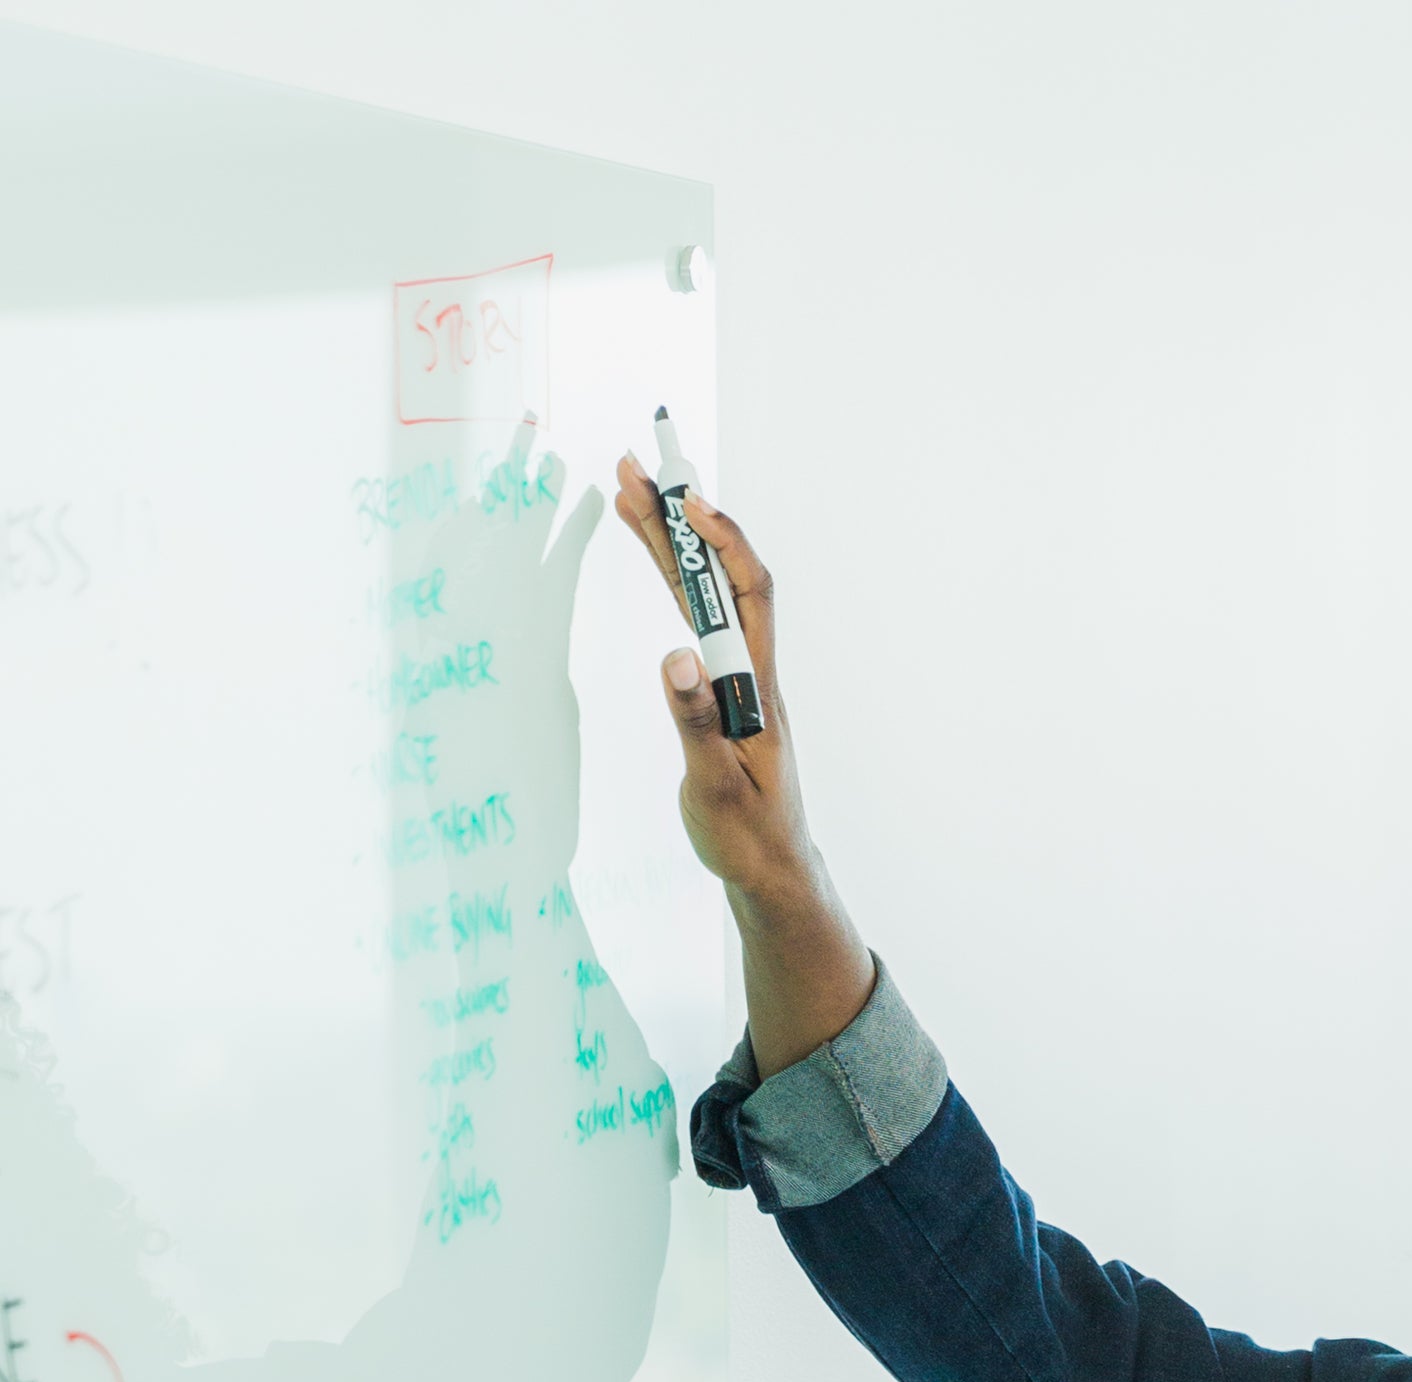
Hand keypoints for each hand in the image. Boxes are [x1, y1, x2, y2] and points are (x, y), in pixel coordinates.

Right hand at [611, 460, 874, 1073]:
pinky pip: (696, 621)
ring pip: (704, 594)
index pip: (749, 594)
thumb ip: (695, 724)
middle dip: (680, 520)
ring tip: (628, 493)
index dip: (723, 541)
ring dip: (670, 542)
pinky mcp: (718, 692)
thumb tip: (676, 657)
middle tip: (635, 469)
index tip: (687, 500)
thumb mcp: (717, 788)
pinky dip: (672, 583)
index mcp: (758, 688)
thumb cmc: (748, 838)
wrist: (771, 871)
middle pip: (720, 578)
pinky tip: (654, 557)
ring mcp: (735, 678)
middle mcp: (751, 672)